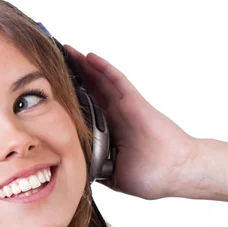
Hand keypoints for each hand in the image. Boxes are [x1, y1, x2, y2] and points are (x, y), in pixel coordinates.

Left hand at [65, 46, 199, 199]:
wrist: (177, 172)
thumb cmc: (153, 176)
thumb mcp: (114, 176)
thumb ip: (96, 168)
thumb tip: (76, 169)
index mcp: (109, 132)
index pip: (85, 111)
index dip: (70, 99)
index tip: (50, 92)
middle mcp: (115, 116)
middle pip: (90, 90)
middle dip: (73, 76)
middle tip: (52, 62)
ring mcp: (124, 107)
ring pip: (100, 81)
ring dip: (84, 66)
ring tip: (66, 50)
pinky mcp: (134, 102)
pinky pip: (117, 80)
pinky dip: (103, 68)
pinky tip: (90, 57)